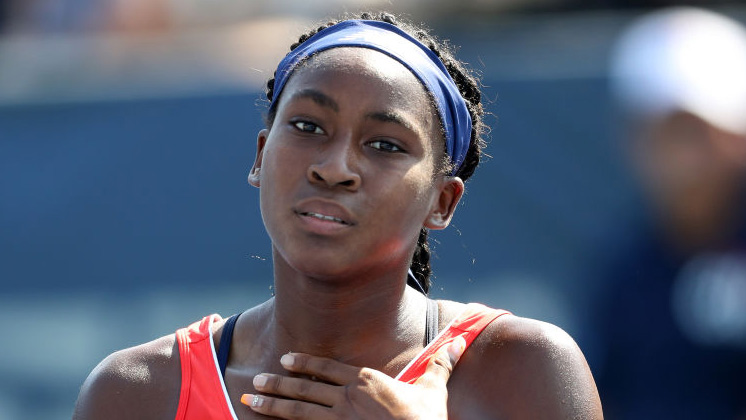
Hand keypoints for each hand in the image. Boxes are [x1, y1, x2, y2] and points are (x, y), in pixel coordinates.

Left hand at [240, 336, 466, 419]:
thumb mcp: (433, 390)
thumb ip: (440, 364)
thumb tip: (458, 341)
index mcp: (365, 382)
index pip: (327, 369)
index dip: (305, 364)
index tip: (286, 359)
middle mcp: (347, 399)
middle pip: (306, 389)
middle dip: (278, 384)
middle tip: (257, 381)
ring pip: (298, 411)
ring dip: (273, 404)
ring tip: (250, 400)